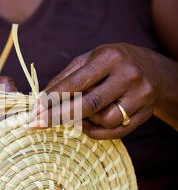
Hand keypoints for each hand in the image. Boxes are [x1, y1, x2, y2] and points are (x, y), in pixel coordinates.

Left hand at [30, 43, 163, 138]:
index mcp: (110, 58)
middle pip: (89, 104)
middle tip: (38, 124)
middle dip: (59, 116)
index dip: (53, 98)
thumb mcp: (89, 60)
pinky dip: (96, 131)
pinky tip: (85, 125)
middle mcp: (128, 75)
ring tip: (77, 114)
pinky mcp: (145, 114)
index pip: (76, 83)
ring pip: (104, 119)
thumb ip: (65, 78)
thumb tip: (41, 99)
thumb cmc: (111, 64)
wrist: (153, 70)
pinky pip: (116, 131)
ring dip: (84, 121)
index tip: (35, 110)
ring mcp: (140, 96)